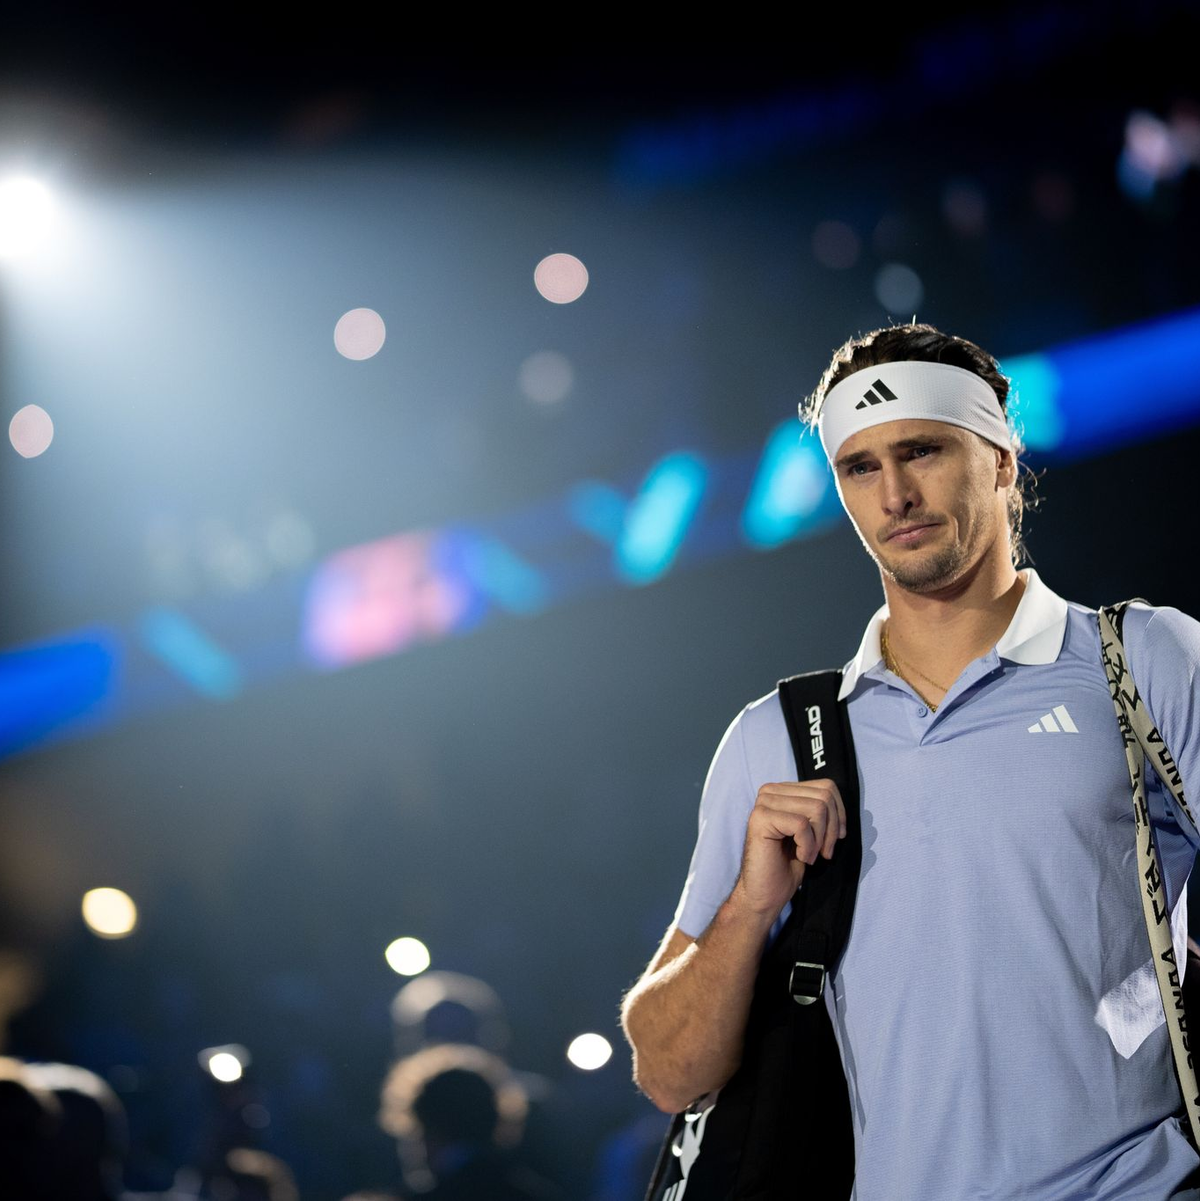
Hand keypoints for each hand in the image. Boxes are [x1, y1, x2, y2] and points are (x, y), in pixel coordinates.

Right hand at [734, 779, 846, 918]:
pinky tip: (800, 857)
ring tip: (809, 855)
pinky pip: (802, 824)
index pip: (826, 787)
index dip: (839, 814)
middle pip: (824, 797)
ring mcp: (764, 803)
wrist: (765, 894)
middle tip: (823, 852)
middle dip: (832, 829)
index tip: (835, 839)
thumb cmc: (788, 866)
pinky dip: (808, 846)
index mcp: (783, 791)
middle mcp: (771, 791)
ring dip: (820, 839)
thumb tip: (840, 803)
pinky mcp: (761, 818)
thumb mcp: (811, 832)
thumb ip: (819, 811)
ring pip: (816, 808)